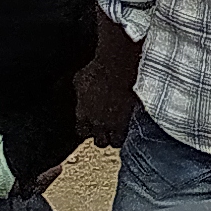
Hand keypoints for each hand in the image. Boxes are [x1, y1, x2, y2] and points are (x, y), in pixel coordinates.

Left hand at [74, 24, 142, 146]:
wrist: (116, 68)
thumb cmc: (97, 69)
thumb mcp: (80, 79)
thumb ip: (79, 90)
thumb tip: (79, 89)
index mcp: (83, 115)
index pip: (83, 132)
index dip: (89, 128)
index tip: (94, 123)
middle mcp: (97, 123)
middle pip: (99, 142)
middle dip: (103, 136)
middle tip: (109, 127)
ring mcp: (113, 124)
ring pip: (114, 142)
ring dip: (117, 136)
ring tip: (121, 129)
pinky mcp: (129, 120)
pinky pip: (128, 134)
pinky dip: (129, 132)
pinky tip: (130, 124)